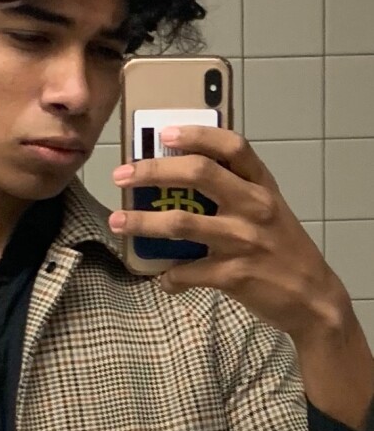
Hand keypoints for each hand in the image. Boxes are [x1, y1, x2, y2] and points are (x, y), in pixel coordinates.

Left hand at [108, 125, 345, 340]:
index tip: (164, 132)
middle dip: (153, 171)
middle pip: (198, 174)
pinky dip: (168, 276)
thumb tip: (181, 174)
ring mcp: (243, 240)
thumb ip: (236, 190)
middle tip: (122, 175)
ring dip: (142, 222)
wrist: (313, 298)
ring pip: (181, 223)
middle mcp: (254, 206)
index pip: (232, 146)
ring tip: (117, 220)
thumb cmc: (283, 248)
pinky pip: (186, 272)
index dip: (196, 134)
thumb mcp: (269, 209)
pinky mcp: (234, 275)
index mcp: (262, 185)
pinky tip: (162, 277)